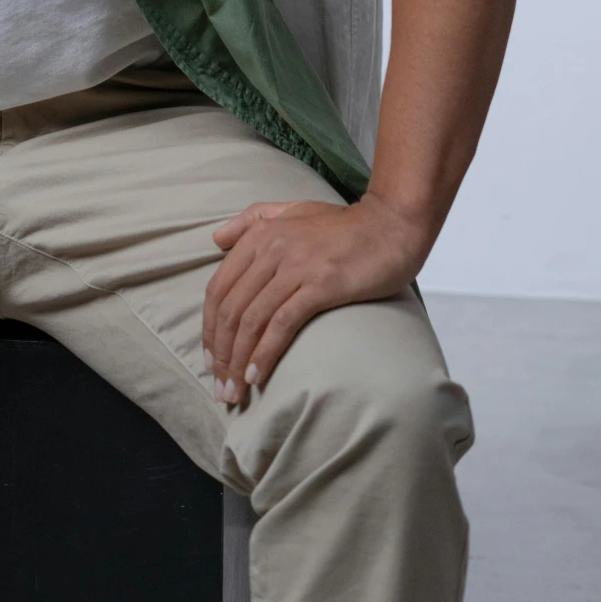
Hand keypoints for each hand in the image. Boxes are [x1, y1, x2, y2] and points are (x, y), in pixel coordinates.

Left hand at [202, 195, 430, 405]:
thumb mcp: (293, 210)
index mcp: (260, 233)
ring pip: (252, 320)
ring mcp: (295, 267)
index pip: (218, 288)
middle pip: (230, 309)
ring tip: (234, 391)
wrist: (390, 225)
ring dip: (237, 361)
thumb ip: (253, 219)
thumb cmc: (344, 225)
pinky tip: (257, 375)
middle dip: (220, 354)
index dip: (209, 328)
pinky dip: (264, 353)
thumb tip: (216, 239)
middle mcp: (271, 248)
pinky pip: (282, 324)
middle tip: (219, 387)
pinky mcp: (320, 285)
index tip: (211, 359)